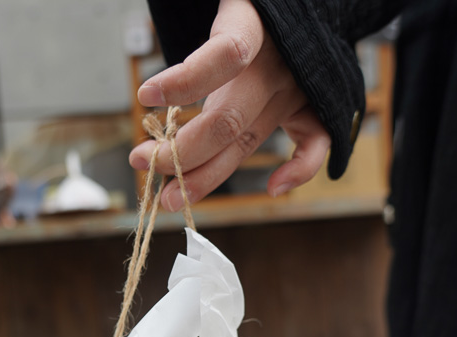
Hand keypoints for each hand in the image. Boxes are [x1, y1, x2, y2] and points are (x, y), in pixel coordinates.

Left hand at [129, 0, 330, 210]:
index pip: (226, 54)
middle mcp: (278, 64)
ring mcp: (296, 89)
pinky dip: (300, 170)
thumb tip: (150, 94)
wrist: (300, 4)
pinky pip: (315, 143)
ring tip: (170, 197)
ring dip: (205, 176)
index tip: (144, 96)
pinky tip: (272, 188)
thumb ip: (195, 43)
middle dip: (178, 152)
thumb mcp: (223, 7)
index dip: (185, 81)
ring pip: (249, 142)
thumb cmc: (248, 8)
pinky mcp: (311, 107)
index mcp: (256, 25)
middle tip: (141, 161)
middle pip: (227, 121)